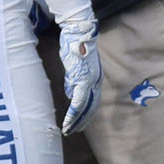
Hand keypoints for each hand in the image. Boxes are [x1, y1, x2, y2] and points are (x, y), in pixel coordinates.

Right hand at [58, 18, 101, 135]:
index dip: (86, 114)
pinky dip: (73, 114)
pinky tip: (68, 122)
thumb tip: (70, 92)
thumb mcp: (74, 66)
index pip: (93, 101)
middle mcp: (96, 81)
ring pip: (85, 108)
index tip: (79, 123)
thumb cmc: (74, 45)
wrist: (78, 31)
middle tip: (73, 132)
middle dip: (82, 122)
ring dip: (76, 121)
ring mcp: (91, 81)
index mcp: (95, 78)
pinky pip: (79, 102)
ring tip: (68, 130)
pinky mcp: (83, 79)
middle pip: (91, 107)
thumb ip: (73, 80)